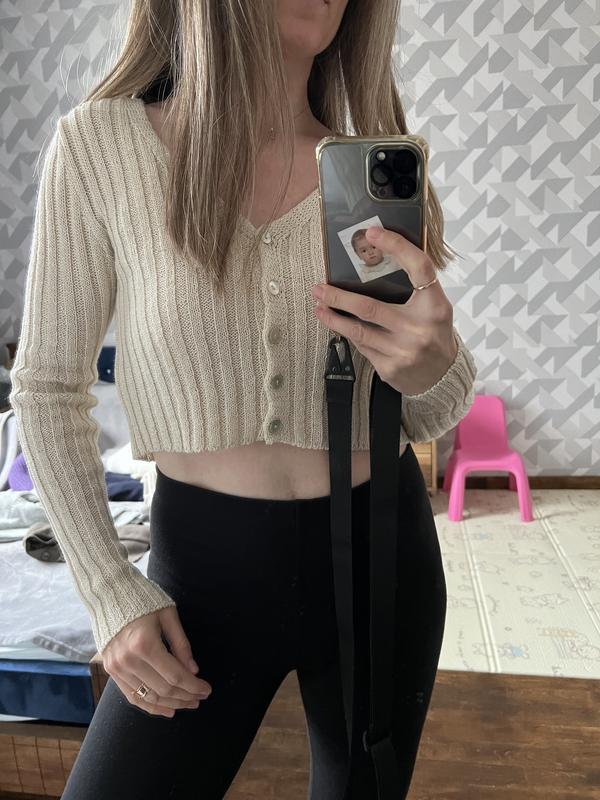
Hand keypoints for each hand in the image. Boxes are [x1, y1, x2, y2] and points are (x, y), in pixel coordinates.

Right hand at [102, 606, 211, 717]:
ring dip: (171, 704)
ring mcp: (117, 668)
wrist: (109, 595)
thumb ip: (181, 644)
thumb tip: (193, 671)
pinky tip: (167, 709)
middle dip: (185, 696)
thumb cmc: (144, 600)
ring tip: (188, 704)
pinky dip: (150, 706)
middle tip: (200, 698)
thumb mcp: (168, 616)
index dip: (193, 686)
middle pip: (163, 689)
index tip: (207, 689)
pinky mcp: (111, 671)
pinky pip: (132, 696)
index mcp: (145, 644)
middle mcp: (129, 660)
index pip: (175, 676)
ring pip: (148, 697)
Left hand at [311, 226, 457, 395]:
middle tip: (320, 287)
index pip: (418, 267)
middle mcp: (419, 329)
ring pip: (358, 330)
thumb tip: (377, 261)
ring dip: (333, 317)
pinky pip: (362, 346)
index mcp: (436, 307)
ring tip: (319, 306)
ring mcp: (402, 351)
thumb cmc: (435, 335)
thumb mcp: (435, 309)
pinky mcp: (389, 368)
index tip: (373, 233)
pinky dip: (348, 334)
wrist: (443, 378)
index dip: (396, 246)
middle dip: (339, 297)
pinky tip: (338, 325)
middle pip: (370, 307)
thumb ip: (415, 289)